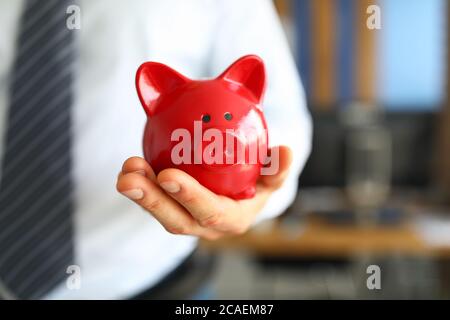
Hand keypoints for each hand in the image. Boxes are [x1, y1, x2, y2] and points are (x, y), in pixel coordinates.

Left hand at [116, 146, 291, 239]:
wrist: (241, 196)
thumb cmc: (257, 184)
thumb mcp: (272, 178)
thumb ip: (278, 168)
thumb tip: (286, 152)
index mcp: (232, 219)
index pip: (210, 211)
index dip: (189, 196)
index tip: (168, 174)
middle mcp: (206, 226)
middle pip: (176, 219)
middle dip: (151, 200)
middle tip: (130, 178)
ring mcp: (186, 220)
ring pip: (159, 211)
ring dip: (139, 193)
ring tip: (124, 170)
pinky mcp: (171, 209)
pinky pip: (153, 200)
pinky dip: (140, 185)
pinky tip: (130, 166)